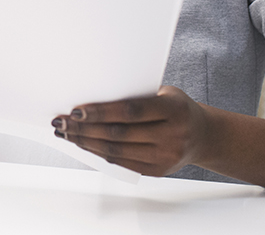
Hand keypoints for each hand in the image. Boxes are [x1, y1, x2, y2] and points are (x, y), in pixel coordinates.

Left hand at [51, 85, 210, 176]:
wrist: (203, 135)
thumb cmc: (176, 107)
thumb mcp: (164, 93)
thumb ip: (135, 95)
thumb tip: (92, 94)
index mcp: (174, 110)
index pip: (130, 111)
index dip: (100, 111)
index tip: (76, 110)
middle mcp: (173, 135)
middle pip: (118, 133)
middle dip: (85, 128)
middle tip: (61, 121)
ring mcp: (166, 156)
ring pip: (116, 151)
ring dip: (86, 142)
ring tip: (66, 133)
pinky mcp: (158, 171)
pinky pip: (122, 162)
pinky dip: (99, 153)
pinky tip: (84, 144)